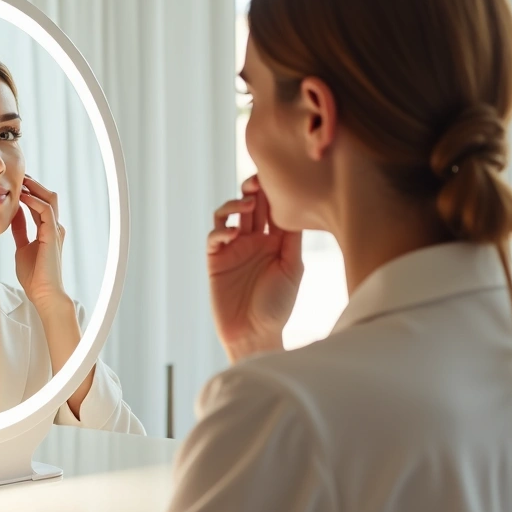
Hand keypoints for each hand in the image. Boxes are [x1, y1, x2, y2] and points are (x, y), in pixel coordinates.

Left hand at [12, 175, 69, 309]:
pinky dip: (34, 200)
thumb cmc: (34, 275)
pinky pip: (46, 210)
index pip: (40, 203)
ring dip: (34, 187)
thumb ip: (20, 230)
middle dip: (33, 184)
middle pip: (48, 196)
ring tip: (20, 180)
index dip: (29, 191)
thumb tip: (13, 214)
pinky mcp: (52, 234)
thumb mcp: (22, 247)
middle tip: (17, 175)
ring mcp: (55, 230)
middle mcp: (54, 227)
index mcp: (48, 230)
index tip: (15, 183)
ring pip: (49, 198)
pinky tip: (22, 196)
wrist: (43, 293)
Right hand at [208, 175, 303, 362]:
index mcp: (275, 241)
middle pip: (251, 206)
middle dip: (253, 190)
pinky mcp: (215, 260)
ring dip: (235, 205)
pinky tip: (233, 233)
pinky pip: (214, 237)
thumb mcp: (292, 269)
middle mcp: (253, 241)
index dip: (273, 192)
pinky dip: (221, 230)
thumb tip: (298, 206)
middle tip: (258, 180)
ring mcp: (233, 249)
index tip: (278, 176)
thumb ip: (292, 239)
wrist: (255, 335)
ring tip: (247, 205)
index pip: (273, 209)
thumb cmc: (278, 306)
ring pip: (228, 215)